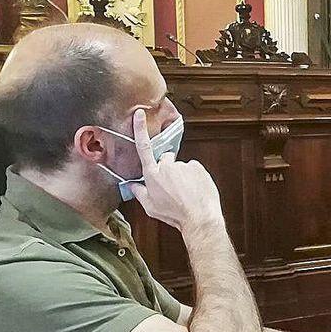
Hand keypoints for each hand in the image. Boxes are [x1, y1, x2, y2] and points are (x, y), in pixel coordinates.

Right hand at [128, 110, 221, 231]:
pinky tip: (195, 189)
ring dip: (182, 175)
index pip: (143, 148)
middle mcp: (167, 166)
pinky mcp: (197, 167)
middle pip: (165, 159)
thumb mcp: (150, 207)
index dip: (140, 129)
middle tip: (173, 185)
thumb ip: (139, 193)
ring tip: (186, 191)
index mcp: (152, 175)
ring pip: (181, 166)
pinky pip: (194, 169)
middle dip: (168, 167)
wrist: (199, 217)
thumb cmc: (174, 214)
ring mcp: (183, 165)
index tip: (139, 114)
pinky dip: (194, 177)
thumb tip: (131, 185)